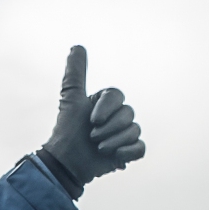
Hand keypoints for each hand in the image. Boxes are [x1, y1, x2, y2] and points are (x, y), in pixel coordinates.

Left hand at [36, 46, 146, 192]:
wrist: (67, 163)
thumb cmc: (67, 130)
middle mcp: (116, 116)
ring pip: (134, 130)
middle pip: (128, 113)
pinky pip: (141, 148)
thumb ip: (75, 73)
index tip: (91, 120)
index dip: (106, 108)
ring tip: (99, 148)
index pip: (117, 96)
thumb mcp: (71, 98)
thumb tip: (77, 46)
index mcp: (105, 102)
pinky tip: (114, 157)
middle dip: (109, 127)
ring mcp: (124, 135)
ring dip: (114, 141)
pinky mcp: (129, 152)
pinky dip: (128, 152)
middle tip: (92, 137)